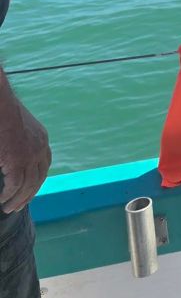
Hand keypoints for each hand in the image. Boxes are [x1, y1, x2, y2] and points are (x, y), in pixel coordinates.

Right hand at [0, 97, 50, 212]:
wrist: (0, 105)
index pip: (44, 165)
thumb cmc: (4, 115)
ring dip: (18, 199)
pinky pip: (15, 184)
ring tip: (8, 207)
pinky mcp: (18, 159)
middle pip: (39, 178)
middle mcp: (40, 147)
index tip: (29, 191)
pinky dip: (9, 194)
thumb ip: (19, 144)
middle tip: (18, 206)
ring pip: (28, 185)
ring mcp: (30, 154)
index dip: (37, 180)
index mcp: (41, 138)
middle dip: (29, 194)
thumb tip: (12, 158)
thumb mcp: (17, 131)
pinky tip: (2, 199)